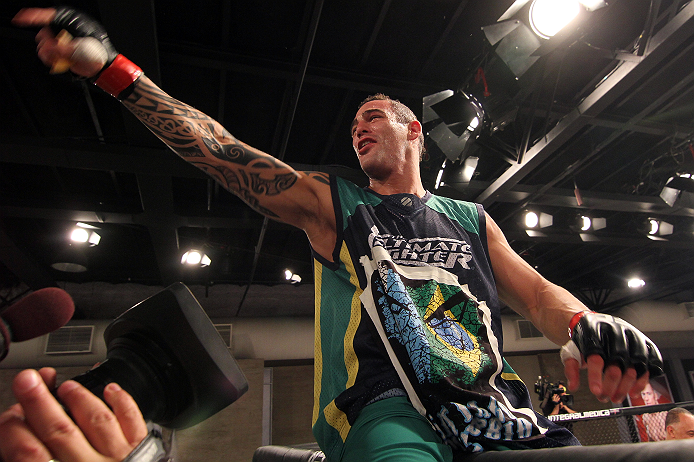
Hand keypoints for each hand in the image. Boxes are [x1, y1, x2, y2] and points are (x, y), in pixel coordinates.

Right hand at [0, 368, 147, 461]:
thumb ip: (31, 461)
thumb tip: (17, 435)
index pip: (28, 454)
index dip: (13, 430)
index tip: (8, 414)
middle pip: (60, 431)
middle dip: (40, 401)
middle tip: (27, 379)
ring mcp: (118, 460)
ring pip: (97, 422)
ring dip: (79, 399)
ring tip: (66, 386)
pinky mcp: (142, 453)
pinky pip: (133, 423)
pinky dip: (122, 402)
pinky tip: (111, 389)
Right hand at [13, 8, 108, 77]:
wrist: (105, 66)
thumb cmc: (98, 52)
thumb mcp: (79, 48)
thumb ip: (61, 48)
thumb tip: (47, 48)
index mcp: (71, 21)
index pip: (48, 16)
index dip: (32, 16)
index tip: (19, 19)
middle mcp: (65, 29)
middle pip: (44, 32)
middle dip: (46, 42)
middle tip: (55, 49)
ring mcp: (63, 40)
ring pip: (44, 44)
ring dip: (48, 52)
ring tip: (58, 58)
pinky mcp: (63, 51)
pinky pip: (48, 53)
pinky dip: (50, 58)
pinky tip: (57, 61)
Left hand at [561, 312, 660, 402]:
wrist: (597, 323)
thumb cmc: (585, 339)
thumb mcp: (572, 350)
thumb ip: (571, 368)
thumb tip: (572, 387)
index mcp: (593, 331)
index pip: (596, 355)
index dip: (596, 376)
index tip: (596, 392)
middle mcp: (616, 331)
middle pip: (618, 360)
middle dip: (612, 383)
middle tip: (605, 397)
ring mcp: (633, 335)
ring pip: (638, 362)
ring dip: (628, 384)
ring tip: (618, 397)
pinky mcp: (646, 342)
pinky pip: (653, 361)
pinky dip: (645, 379)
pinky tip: (634, 390)